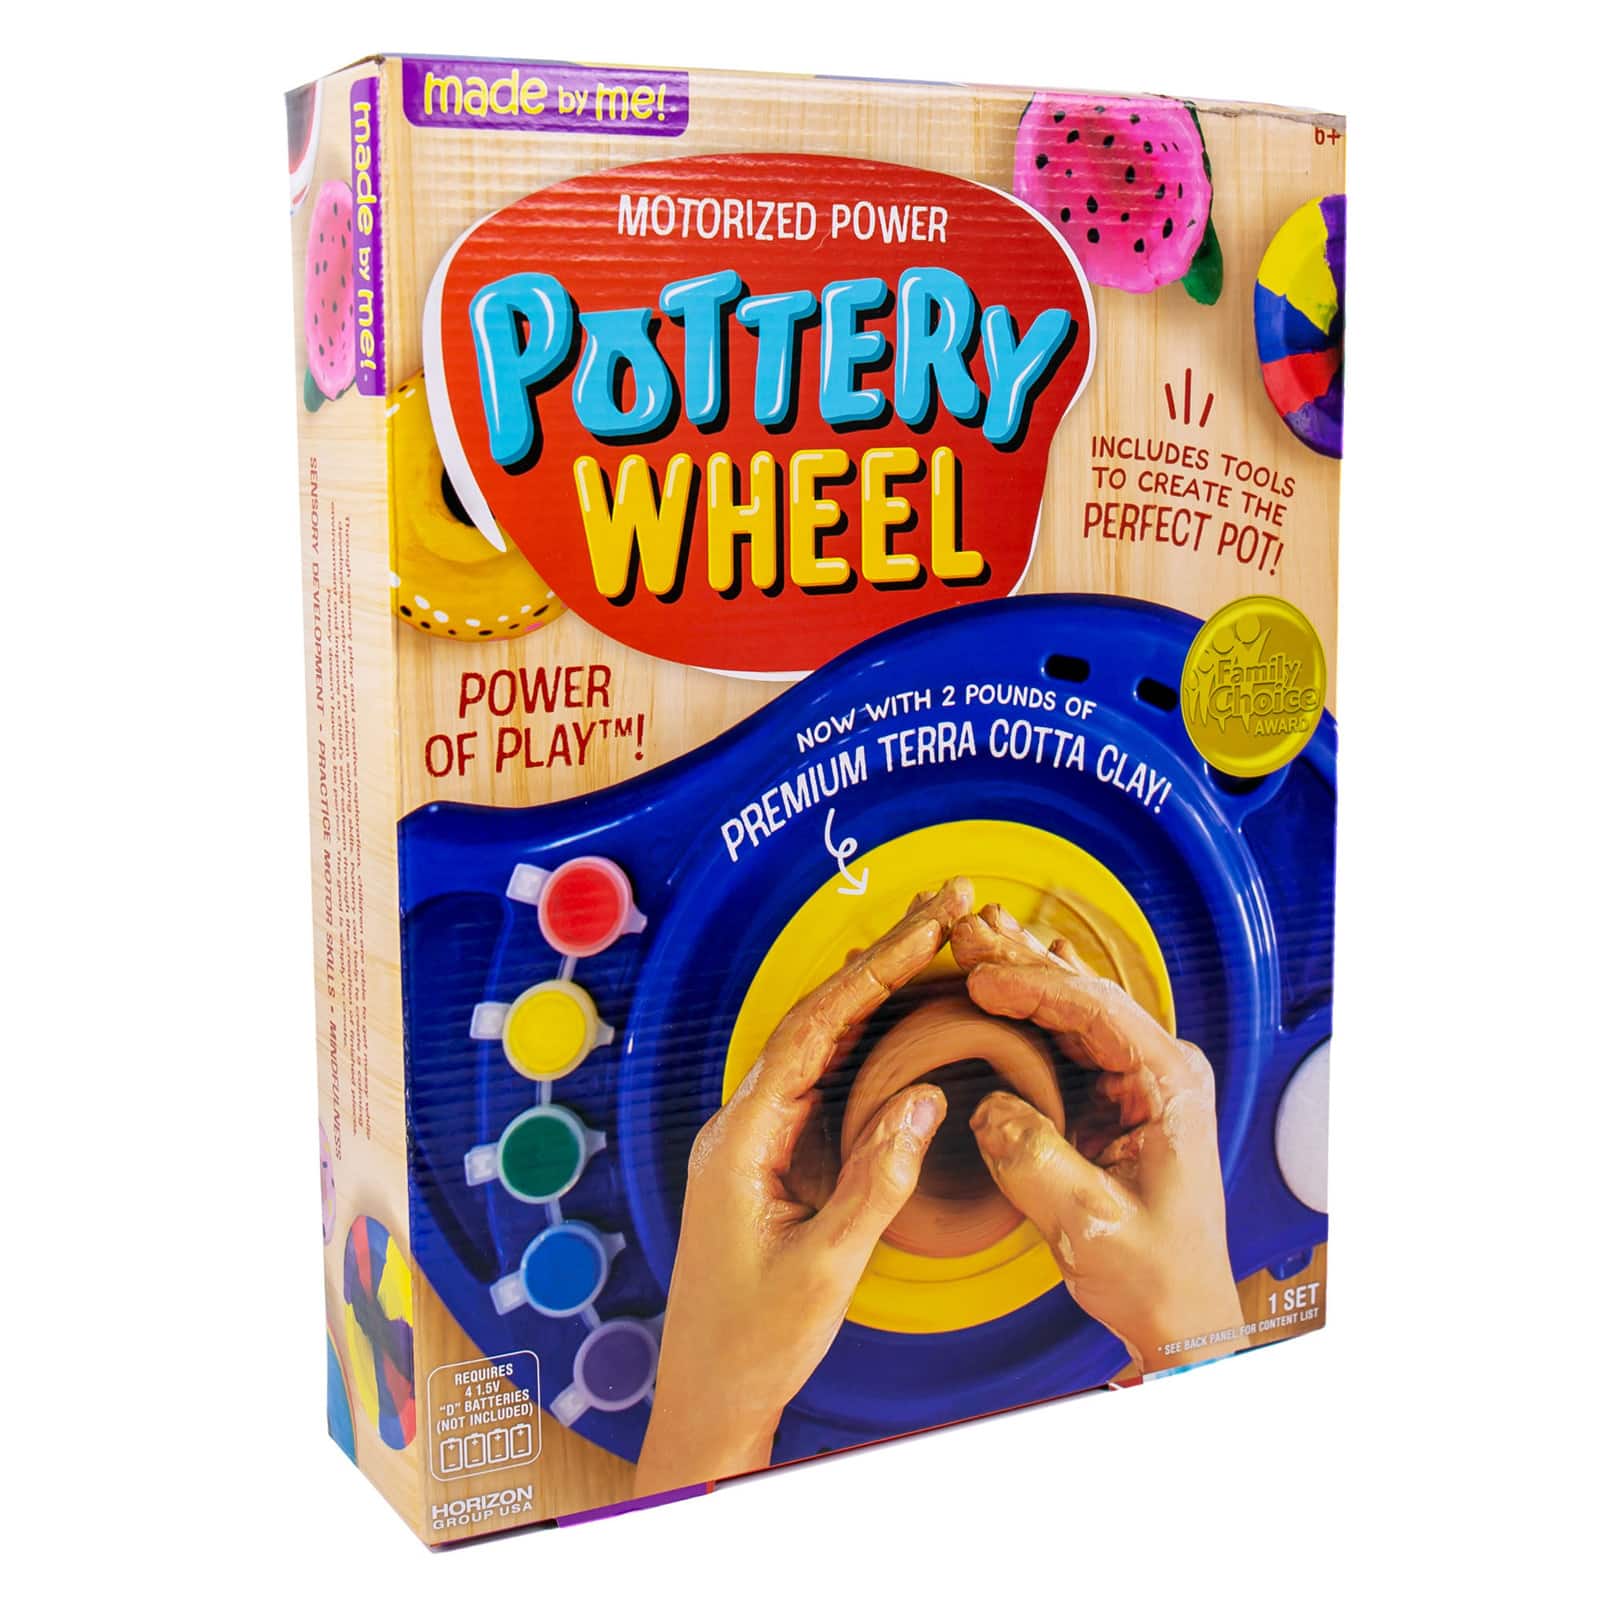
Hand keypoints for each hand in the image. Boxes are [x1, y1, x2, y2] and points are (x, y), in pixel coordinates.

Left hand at [635, 879, 972, 1492]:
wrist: (706, 1400)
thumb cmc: (754, 1344)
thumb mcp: (825, 1270)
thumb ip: (874, 1183)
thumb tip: (927, 1099)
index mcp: (745, 1138)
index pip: (816, 1029)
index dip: (877, 970)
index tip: (930, 926)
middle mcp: (742, 1123)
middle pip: (816, 1018)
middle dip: (883, 959)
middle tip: (945, 907)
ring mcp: (753, 1138)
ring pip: (817, 1042)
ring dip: (874, 991)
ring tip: (932, 942)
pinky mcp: (769, 1158)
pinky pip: (819, 1079)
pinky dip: (864, 1039)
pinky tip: (896, 1022)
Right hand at [951, 904, 1244, 1372]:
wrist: (1180, 1317)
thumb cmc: (1152, 1274)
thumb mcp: (1088, 1224)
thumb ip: (1035, 1161)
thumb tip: (987, 1107)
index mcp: (1169, 1083)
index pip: (1095, 1010)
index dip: (1032, 985)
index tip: (978, 977)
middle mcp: (1159, 1068)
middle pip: (1082, 994)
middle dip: (1020, 958)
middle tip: (965, 925)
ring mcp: (1138, 1079)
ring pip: (1072, 1007)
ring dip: (1022, 972)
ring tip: (975, 932)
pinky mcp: (1114, 1097)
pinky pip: (1067, 1035)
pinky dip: (1030, 1004)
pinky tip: (1011, 970)